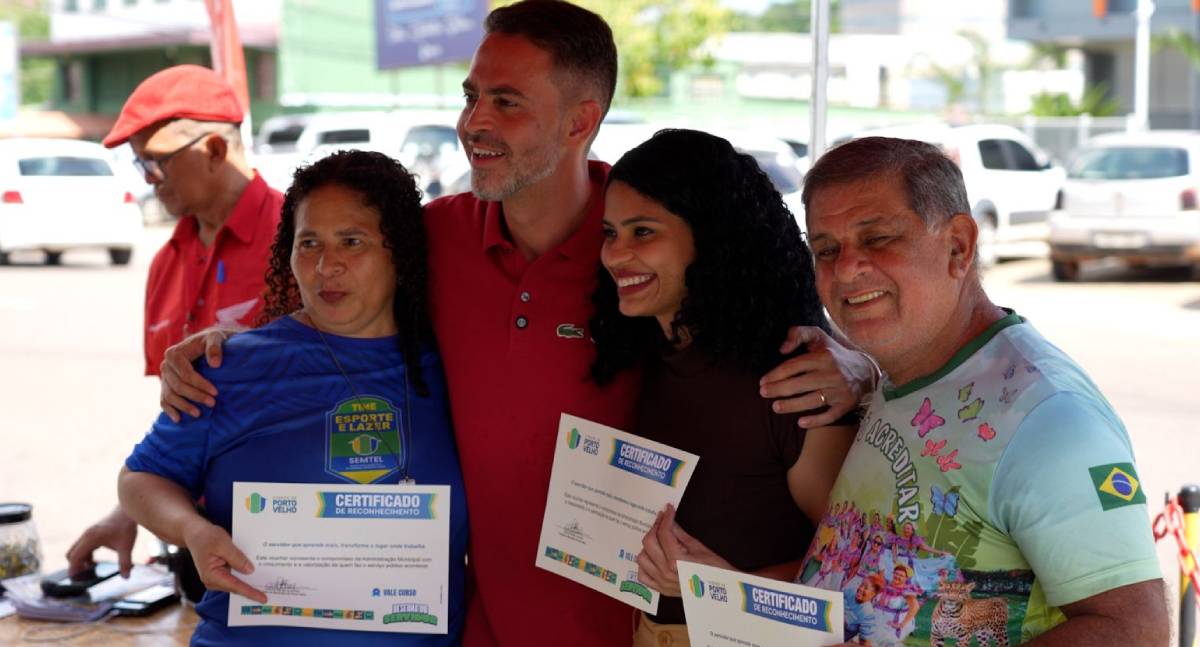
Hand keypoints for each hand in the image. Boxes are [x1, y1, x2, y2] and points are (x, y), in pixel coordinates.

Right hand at [66, 507, 137, 577]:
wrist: (128, 511)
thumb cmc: (126, 527)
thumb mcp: (126, 547)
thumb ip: (124, 563)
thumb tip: (126, 577)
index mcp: (90, 539)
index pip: (75, 557)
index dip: (73, 569)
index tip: (74, 579)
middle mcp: (86, 535)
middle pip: (72, 554)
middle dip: (76, 565)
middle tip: (83, 577)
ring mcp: (88, 533)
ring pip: (77, 550)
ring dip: (81, 560)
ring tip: (90, 571)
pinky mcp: (92, 533)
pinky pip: (83, 546)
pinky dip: (85, 555)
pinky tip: (94, 562)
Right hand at [160, 328, 231, 421]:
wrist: (205, 343)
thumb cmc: (212, 340)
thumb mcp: (215, 338)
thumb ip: (215, 348)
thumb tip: (215, 364)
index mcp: (174, 353)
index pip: (185, 373)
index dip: (200, 384)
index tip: (215, 392)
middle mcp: (165, 365)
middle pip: (178, 386)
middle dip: (195, 396)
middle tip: (212, 403)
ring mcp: (164, 376)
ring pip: (170, 395)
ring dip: (184, 406)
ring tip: (199, 414)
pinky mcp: (166, 385)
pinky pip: (164, 400)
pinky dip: (170, 410)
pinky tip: (178, 419)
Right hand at [181, 517, 265, 602]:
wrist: (195, 533)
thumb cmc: (206, 537)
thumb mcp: (223, 544)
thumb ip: (237, 558)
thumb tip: (250, 571)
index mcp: (211, 576)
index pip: (235, 586)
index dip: (250, 592)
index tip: (263, 598)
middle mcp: (213, 580)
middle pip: (236, 587)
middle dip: (253, 589)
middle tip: (271, 592)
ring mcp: (216, 578)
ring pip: (236, 583)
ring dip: (250, 583)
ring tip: (268, 585)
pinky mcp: (220, 573)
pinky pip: (234, 577)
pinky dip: (244, 576)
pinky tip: (257, 574)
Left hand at [637, 505, 731, 597]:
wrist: (723, 591)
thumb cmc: (715, 569)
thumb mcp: (699, 548)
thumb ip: (681, 534)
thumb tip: (670, 521)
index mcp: (676, 560)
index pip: (664, 532)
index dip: (666, 517)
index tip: (668, 509)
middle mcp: (666, 572)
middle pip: (649, 542)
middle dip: (655, 528)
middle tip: (663, 520)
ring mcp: (662, 582)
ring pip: (642, 558)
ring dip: (648, 546)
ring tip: (658, 539)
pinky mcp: (661, 590)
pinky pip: (643, 576)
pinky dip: (645, 565)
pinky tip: (653, 558)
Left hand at [759, 326, 877, 427]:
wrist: (865, 369)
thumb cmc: (833, 353)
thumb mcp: (817, 336)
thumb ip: (797, 333)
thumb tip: (782, 349)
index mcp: (823, 356)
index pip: (794, 366)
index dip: (775, 375)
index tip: (763, 381)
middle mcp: (832, 373)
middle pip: (799, 384)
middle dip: (778, 390)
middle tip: (763, 393)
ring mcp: (840, 390)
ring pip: (812, 401)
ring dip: (791, 405)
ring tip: (775, 407)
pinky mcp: (847, 404)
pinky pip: (830, 415)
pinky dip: (816, 421)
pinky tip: (801, 422)